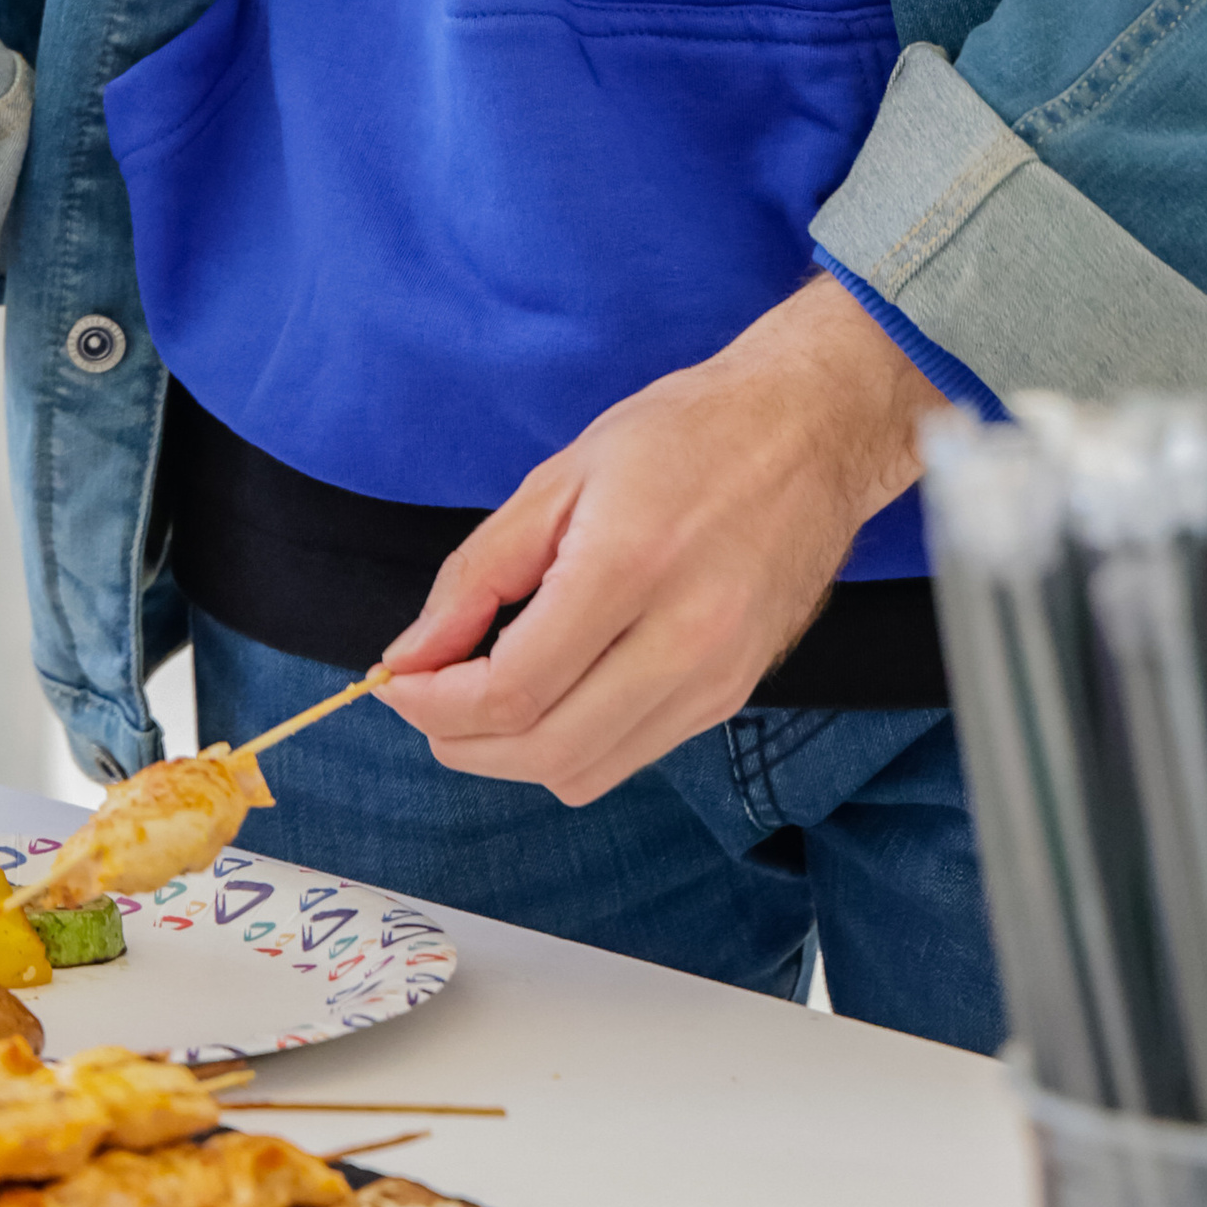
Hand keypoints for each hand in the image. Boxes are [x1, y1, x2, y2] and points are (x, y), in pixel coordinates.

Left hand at [376, 280, 941, 806]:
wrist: (810, 433)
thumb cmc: (683, 436)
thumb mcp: (560, 478)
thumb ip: (478, 574)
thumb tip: (410, 656)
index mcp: (630, 569)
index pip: (513, 690)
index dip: (435, 703)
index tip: (396, 682)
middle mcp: (684, 642)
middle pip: (546, 752)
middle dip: (462, 742)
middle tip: (424, 698)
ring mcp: (717, 681)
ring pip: (587, 773)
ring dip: (513, 754)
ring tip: (479, 695)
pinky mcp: (733, 697)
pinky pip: (631, 756)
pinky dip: (570, 742)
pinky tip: (549, 690)